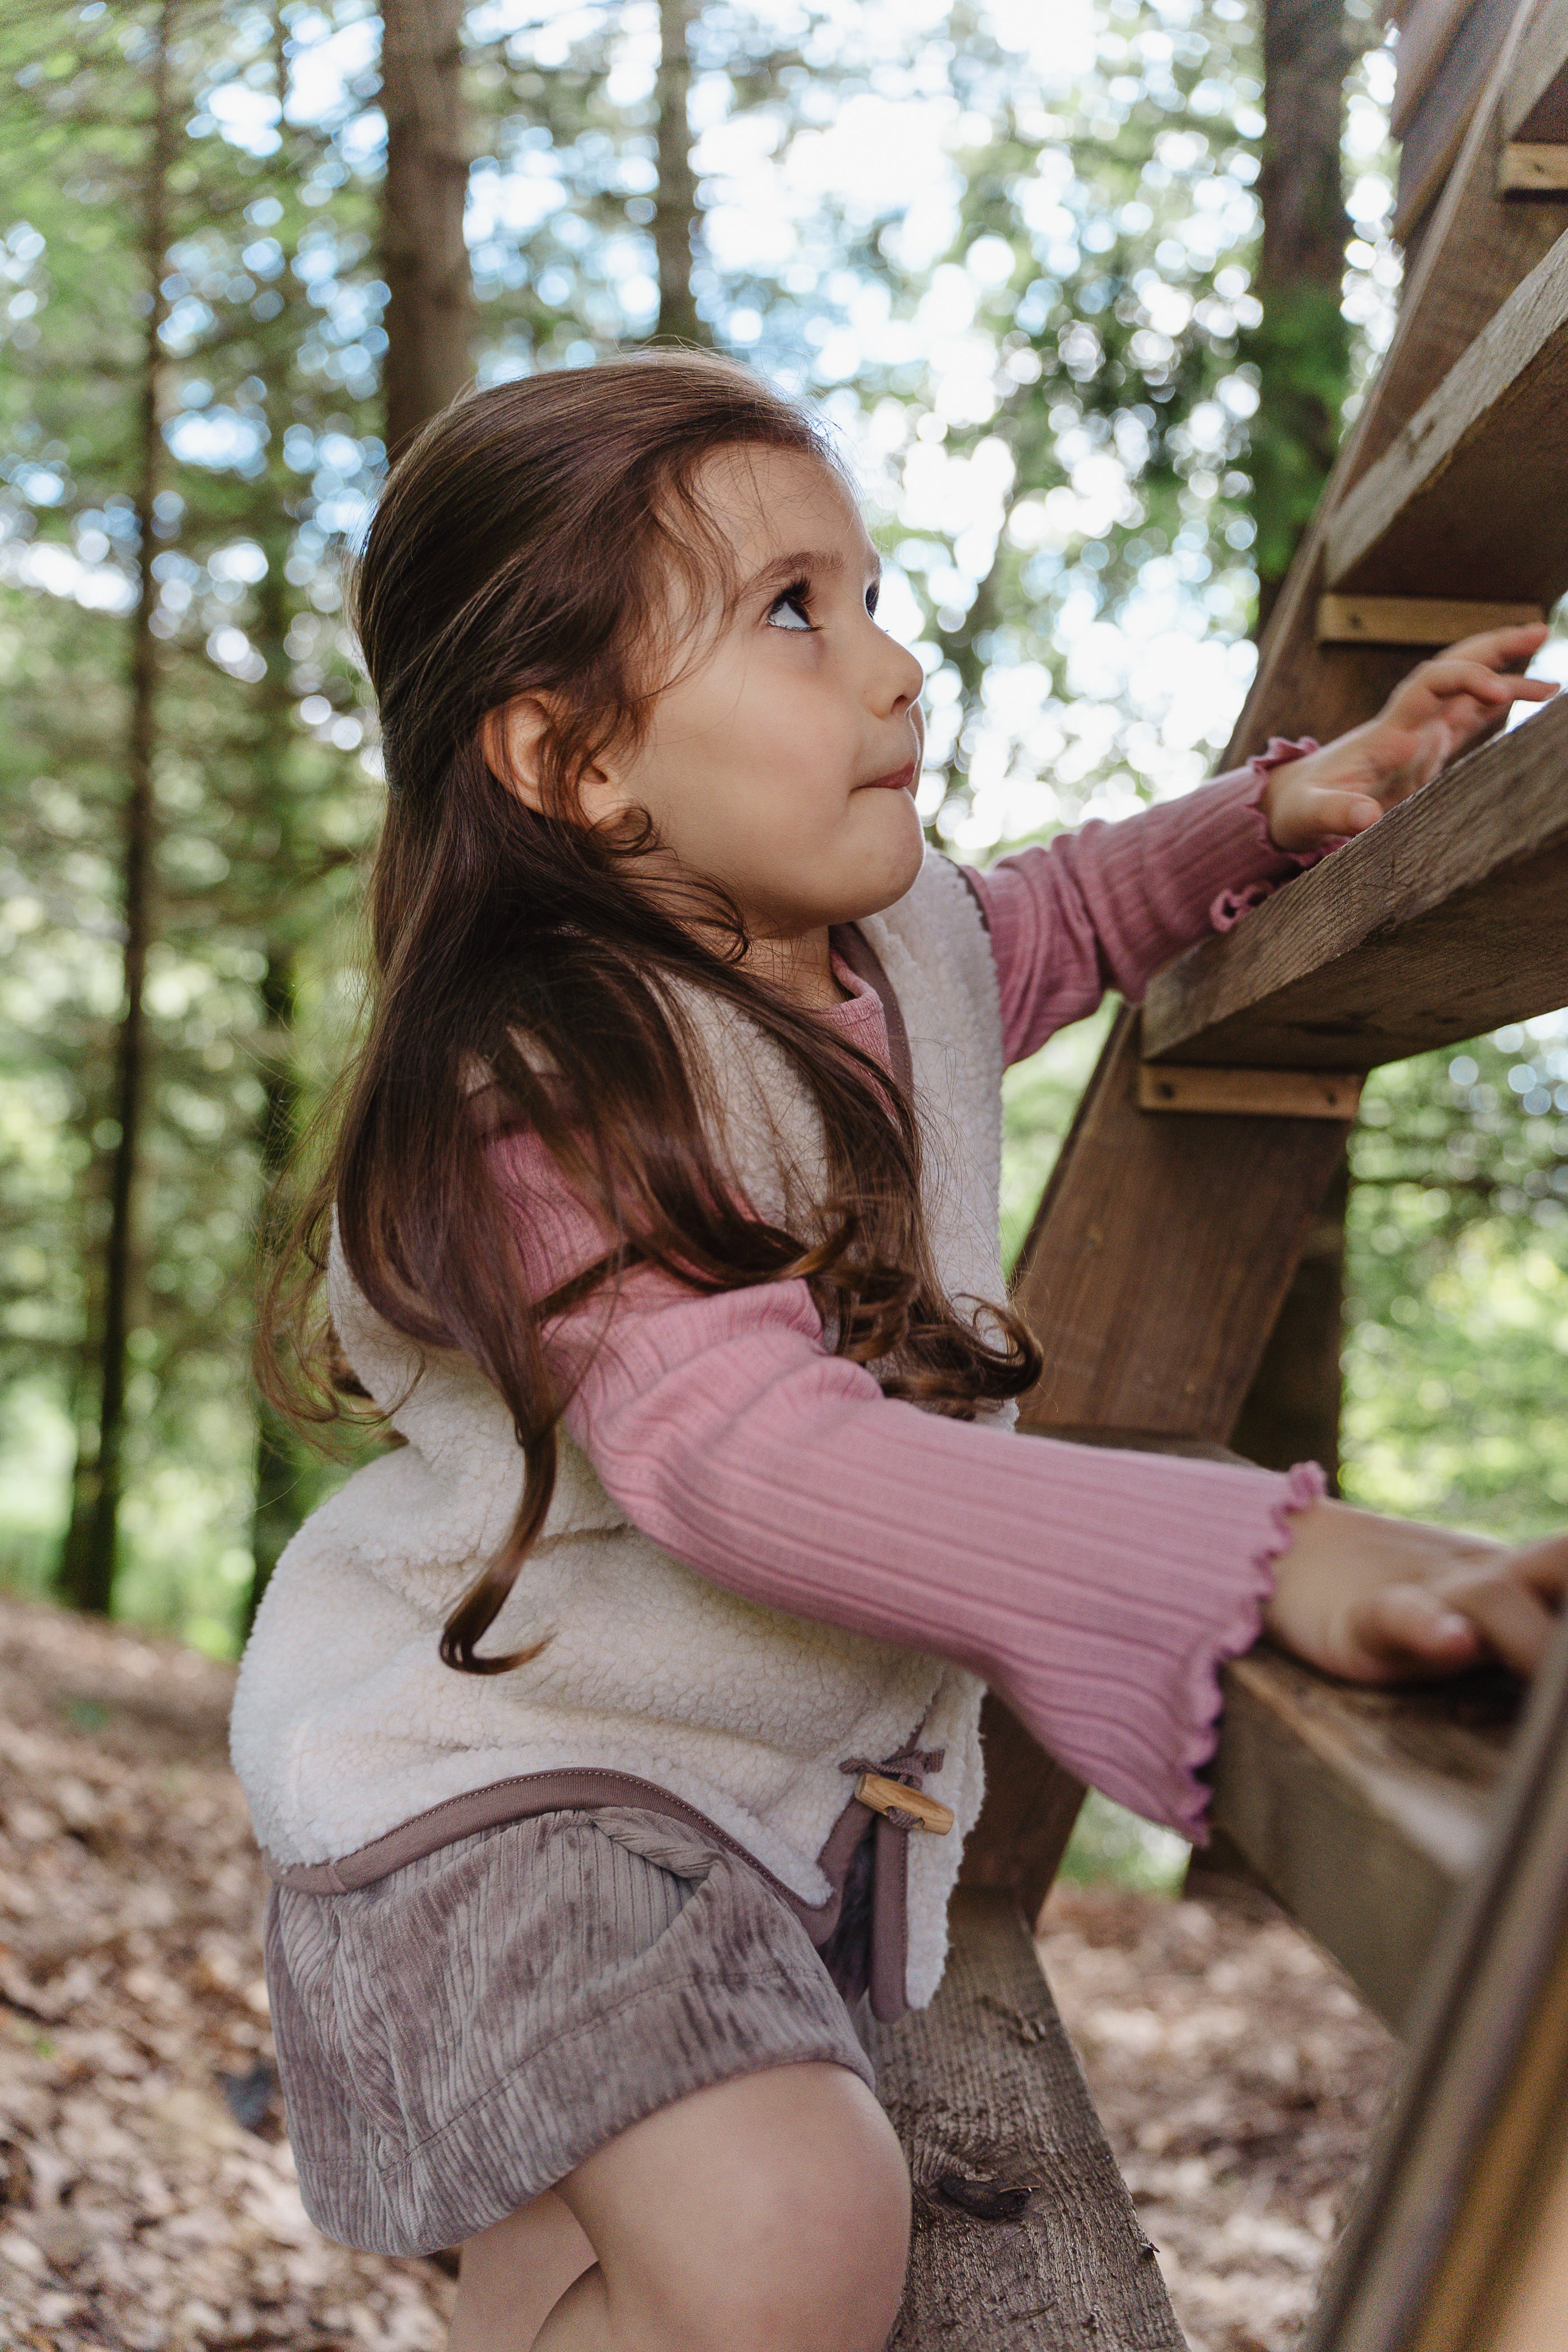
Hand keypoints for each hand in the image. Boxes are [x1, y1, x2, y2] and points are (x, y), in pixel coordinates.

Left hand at [1259, 624, 1558, 853]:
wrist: (1290, 803)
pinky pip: (1467, 721)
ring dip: (1506, 678)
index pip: (1431, 684)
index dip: (1465, 678)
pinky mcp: (1425, 753)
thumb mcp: (1311, 814)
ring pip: (1467, 693)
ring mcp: (1419, 736)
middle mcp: (1408, 725)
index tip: (1496, 690)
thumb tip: (1367, 819)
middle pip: (1455, 669)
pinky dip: (1497, 707)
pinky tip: (1527, 700)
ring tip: (1553, 684)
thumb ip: (1336, 814)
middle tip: (1539, 627)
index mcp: (1388, 732)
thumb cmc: (1299, 808)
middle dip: (1495, 648)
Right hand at [1263, 1498, 1567, 1682]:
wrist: (1303, 1559)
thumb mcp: (1503, 1617)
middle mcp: (1498, 1576)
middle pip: (1562, 1564)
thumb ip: (1546, 1643)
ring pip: (1497, 1598)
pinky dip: (1429, 1630)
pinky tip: (1453, 1643)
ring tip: (1551, 1673)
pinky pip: (1401, 1617)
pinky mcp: (1368, 1618)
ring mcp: (1435, 1592)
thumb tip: (1561, 1703)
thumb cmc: (1421, 1605)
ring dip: (1536, 1642)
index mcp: (1539, 1580)